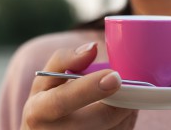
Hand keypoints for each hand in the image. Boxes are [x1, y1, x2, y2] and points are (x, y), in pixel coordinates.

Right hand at [21, 42, 137, 129]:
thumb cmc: (46, 104)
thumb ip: (65, 60)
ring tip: (122, 97)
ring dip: (127, 111)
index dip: (89, 88)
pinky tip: (120, 113)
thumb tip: (92, 48)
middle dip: (122, 101)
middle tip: (132, 86)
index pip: (62, 101)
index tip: (114, 76)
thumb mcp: (45, 81)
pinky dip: (126, 122)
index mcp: (39, 112)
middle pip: (99, 120)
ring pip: (115, 129)